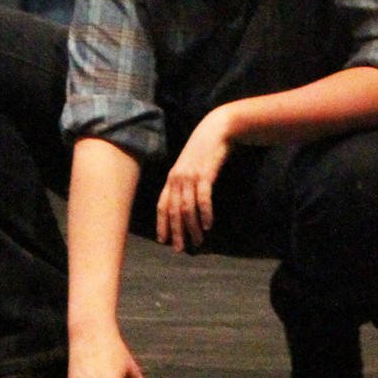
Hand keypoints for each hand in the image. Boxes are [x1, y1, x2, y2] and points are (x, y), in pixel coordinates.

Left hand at [156, 106, 233, 251]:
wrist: (217, 129)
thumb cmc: (204, 149)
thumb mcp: (189, 165)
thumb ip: (184, 181)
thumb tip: (184, 203)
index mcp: (172, 177)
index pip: (162, 205)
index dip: (161, 223)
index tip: (163, 240)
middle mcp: (177, 178)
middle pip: (173, 211)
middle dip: (176, 232)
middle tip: (181, 248)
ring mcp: (190, 176)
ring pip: (187, 208)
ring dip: (192, 227)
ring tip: (198, 241)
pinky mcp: (205, 174)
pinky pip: (203, 199)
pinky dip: (205, 214)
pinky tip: (208, 225)